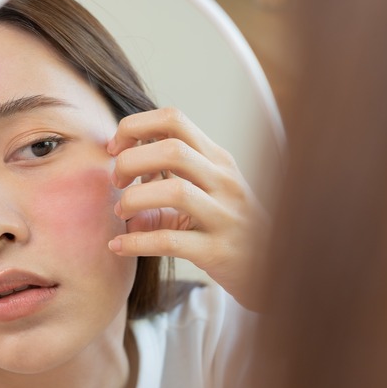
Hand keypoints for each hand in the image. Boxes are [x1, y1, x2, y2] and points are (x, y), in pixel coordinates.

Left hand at [107, 107, 267, 308]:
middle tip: (116, 181)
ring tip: (120, 212)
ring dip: (134, 199)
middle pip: (171, 149)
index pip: (173, 119)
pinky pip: (170, 241)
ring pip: (175, 191)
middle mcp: (224, 181)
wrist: (271, 268)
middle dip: (131, 161)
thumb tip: (120, 168)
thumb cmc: (227, 225)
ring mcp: (225, 215)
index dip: (135, 127)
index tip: (114, 148)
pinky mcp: (218, 251)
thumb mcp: (204, 191)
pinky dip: (136, 242)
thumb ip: (166, 175)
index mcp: (216, 159)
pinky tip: (118, 246)